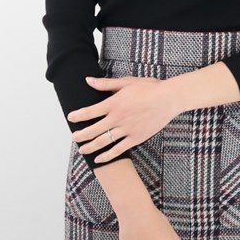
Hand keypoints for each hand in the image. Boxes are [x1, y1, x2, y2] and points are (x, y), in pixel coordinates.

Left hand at [67, 75, 184, 164]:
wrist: (169, 99)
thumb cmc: (149, 88)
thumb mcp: (126, 82)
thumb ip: (106, 84)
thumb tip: (88, 80)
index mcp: (114, 103)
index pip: (89, 112)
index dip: (78, 116)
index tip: (70, 118)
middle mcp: (118, 118)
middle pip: (93, 130)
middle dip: (80, 135)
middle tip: (74, 137)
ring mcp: (127, 130)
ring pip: (103, 142)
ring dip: (90, 147)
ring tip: (82, 149)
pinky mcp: (136, 138)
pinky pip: (118, 150)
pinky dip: (107, 156)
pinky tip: (99, 159)